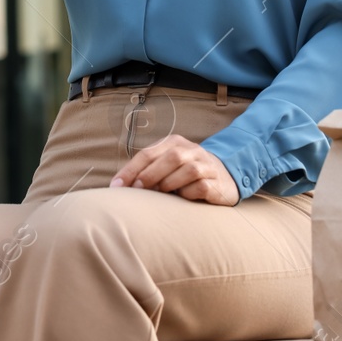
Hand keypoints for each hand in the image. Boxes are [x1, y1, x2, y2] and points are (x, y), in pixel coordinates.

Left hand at [110, 135, 240, 205]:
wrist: (225, 178)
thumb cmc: (185, 175)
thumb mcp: (166, 167)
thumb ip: (146, 171)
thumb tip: (118, 187)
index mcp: (174, 142)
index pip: (148, 153)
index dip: (130, 170)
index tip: (116, 187)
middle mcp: (192, 150)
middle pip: (170, 157)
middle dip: (150, 175)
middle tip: (136, 191)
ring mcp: (207, 165)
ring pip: (188, 170)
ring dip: (170, 184)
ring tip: (161, 194)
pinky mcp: (217, 183)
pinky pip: (201, 187)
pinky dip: (188, 194)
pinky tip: (182, 198)